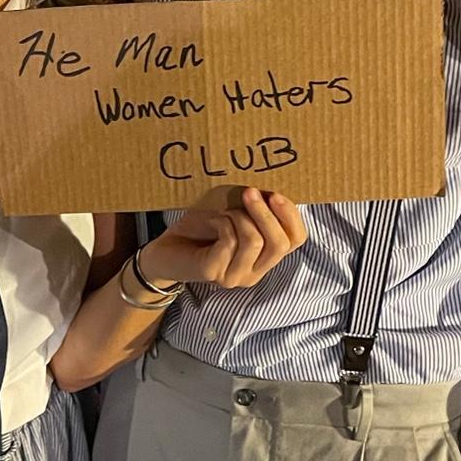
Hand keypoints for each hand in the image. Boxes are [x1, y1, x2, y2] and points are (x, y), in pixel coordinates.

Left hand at [141, 188, 305, 290]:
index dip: (291, 215)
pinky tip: (212, 220)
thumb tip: (273, 183)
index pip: (296, 240)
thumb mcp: (233, 212)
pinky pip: (230, 242)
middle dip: (266, 213)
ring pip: (255, 242)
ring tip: (224, 212)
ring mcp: (235, 276)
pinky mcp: (215, 272)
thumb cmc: (200, 227)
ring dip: (240, 217)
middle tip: (249, 191)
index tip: (276, 193)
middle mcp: (255, 271)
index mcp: (265, 256)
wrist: (164, 249)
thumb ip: (255, 207)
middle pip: (280, 244)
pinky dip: (223, 223)